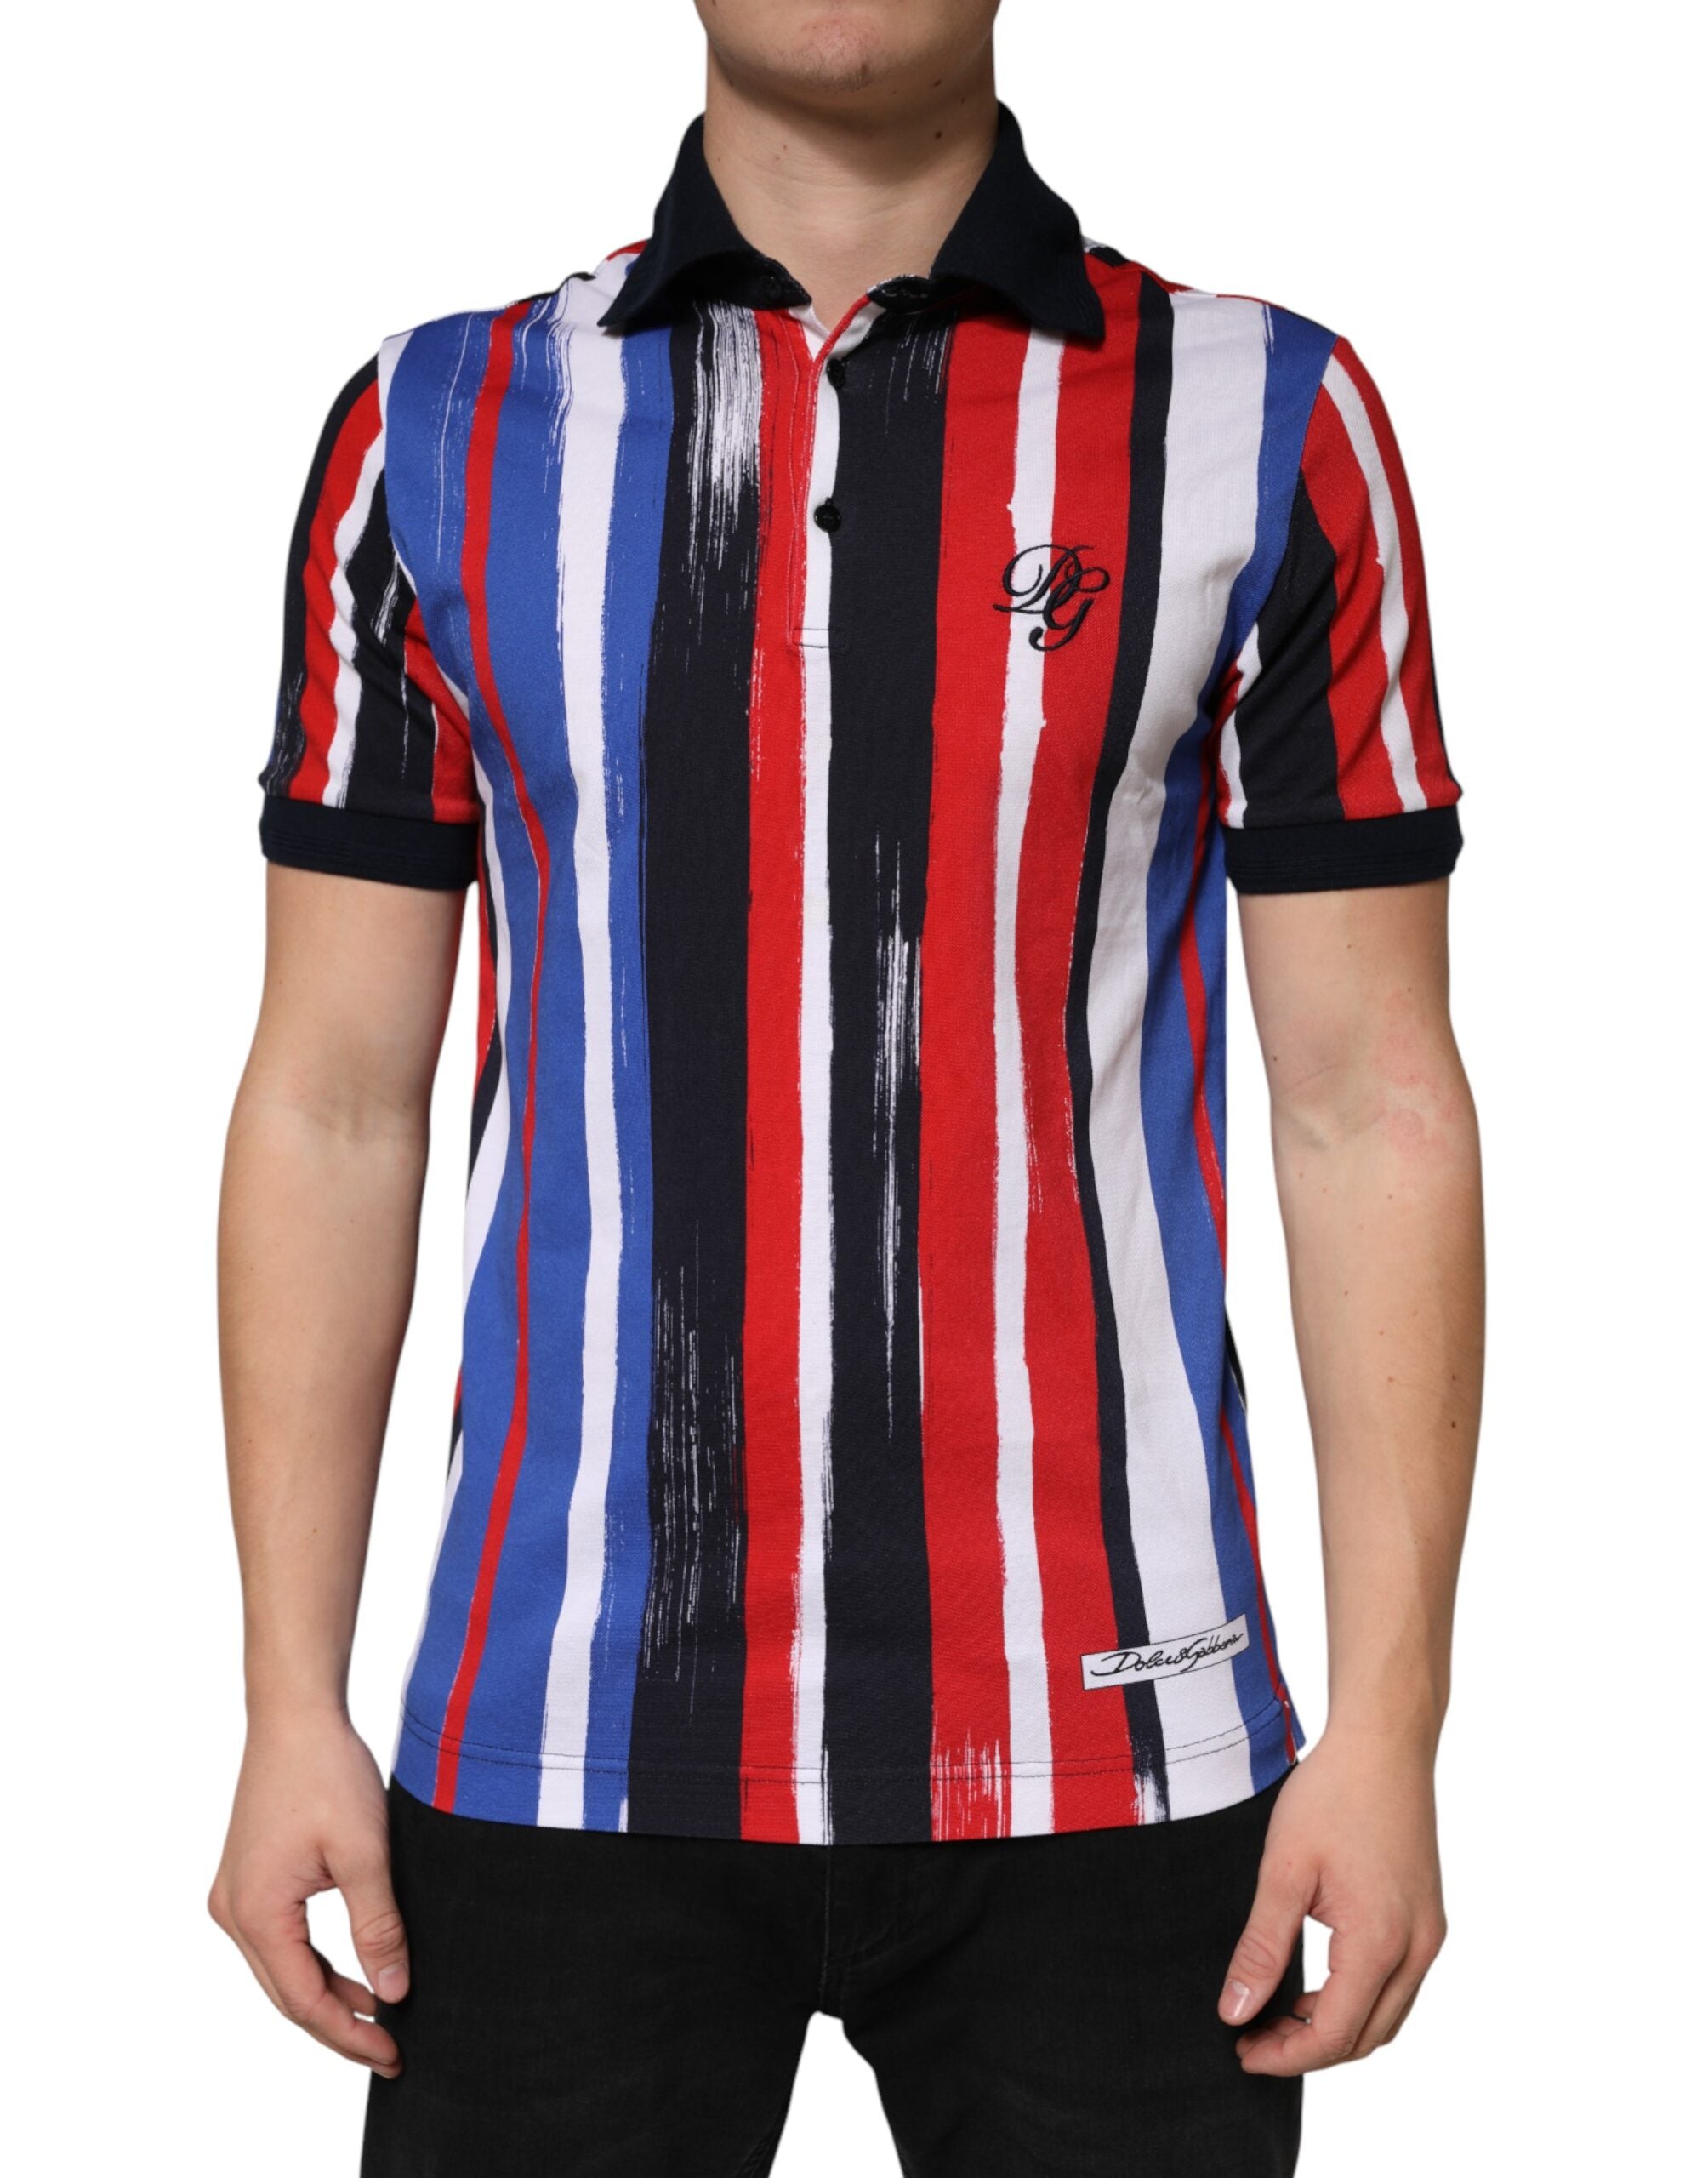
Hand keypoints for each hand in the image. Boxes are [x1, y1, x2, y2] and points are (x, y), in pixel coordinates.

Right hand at [209, 1711, 407, 2075]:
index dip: (349, 2034)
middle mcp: (233, 1912)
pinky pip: (280, 1941)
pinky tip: (354, 1972)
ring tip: (382, 2016)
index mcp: (256, 1912)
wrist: (294, 1714)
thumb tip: (394, 1992)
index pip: (303, 2001)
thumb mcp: (365, 1853)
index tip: (393, 2054)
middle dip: (340, 2025)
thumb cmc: (328, 1772)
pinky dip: (316, 1962)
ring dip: (329, 1995)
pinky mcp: (248, 1879)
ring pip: (283, 1969)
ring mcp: (235, 1896)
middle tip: (393, 2049)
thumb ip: (377, 1926)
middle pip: (287, 1993)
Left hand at [1218, 1727, 1446, 2073]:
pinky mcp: (1427, 1919)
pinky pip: (1396, 1985)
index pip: (1334, 2035)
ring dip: (1334, 2028)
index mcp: (1381, 1942)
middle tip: (1252, 2038)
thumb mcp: (1284, 1871)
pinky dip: (1356, 1999)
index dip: (1285, 2056)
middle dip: (1307, 2050)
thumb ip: (1262, 1947)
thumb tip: (1235, 2011)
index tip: (1241, 2051)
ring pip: (1385, 2017)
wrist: (1384, 1743)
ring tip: (1276, 2014)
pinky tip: (1314, 1983)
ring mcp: (1429, 1935)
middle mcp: (1417, 1949)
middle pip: (1365, 2037)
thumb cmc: (1332, 1795)